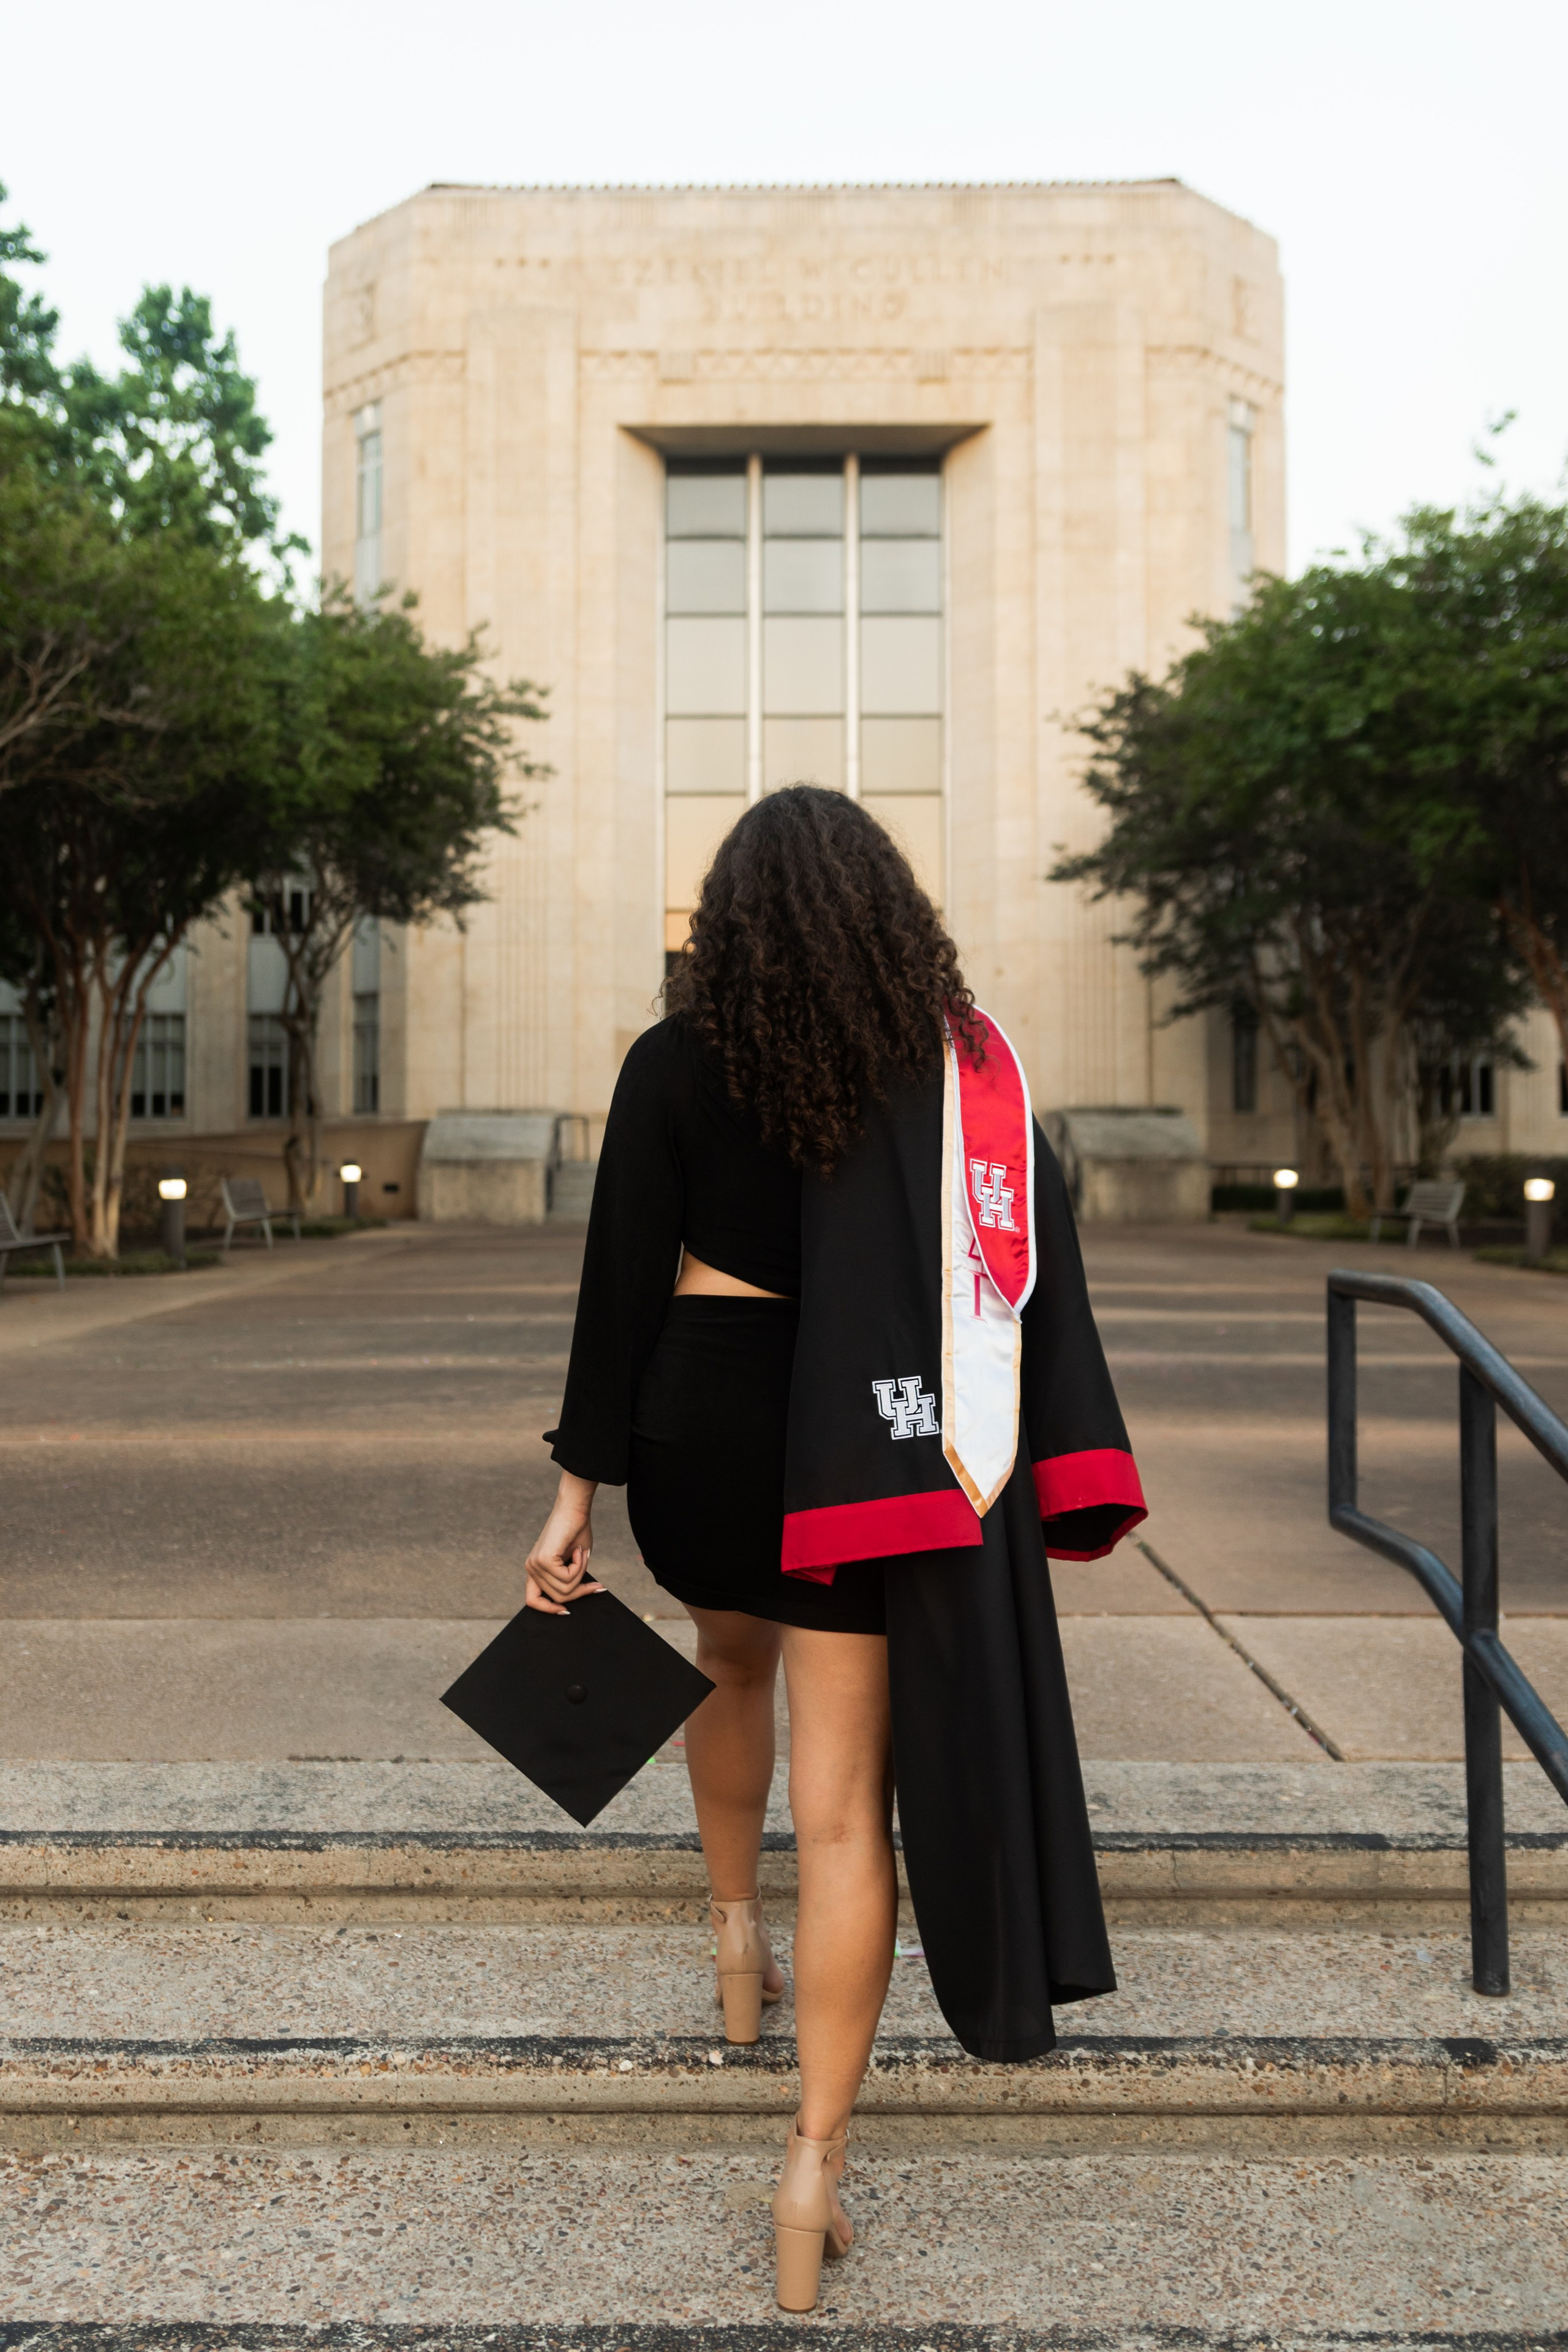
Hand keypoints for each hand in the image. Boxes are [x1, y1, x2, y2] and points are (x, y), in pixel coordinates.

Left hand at [525, 1471, 603, 1614]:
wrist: (575, 1508)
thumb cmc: (576, 1531)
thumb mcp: (575, 1563)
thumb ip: (571, 1580)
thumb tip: (583, 1594)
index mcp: (535, 1570)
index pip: (533, 1600)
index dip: (549, 1609)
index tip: (566, 1611)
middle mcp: (531, 1568)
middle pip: (558, 1597)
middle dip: (580, 1592)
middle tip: (595, 1584)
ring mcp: (535, 1564)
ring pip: (564, 1589)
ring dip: (581, 1574)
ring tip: (582, 1555)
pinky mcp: (544, 1560)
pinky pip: (567, 1577)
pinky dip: (580, 1566)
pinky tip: (579, 1550)